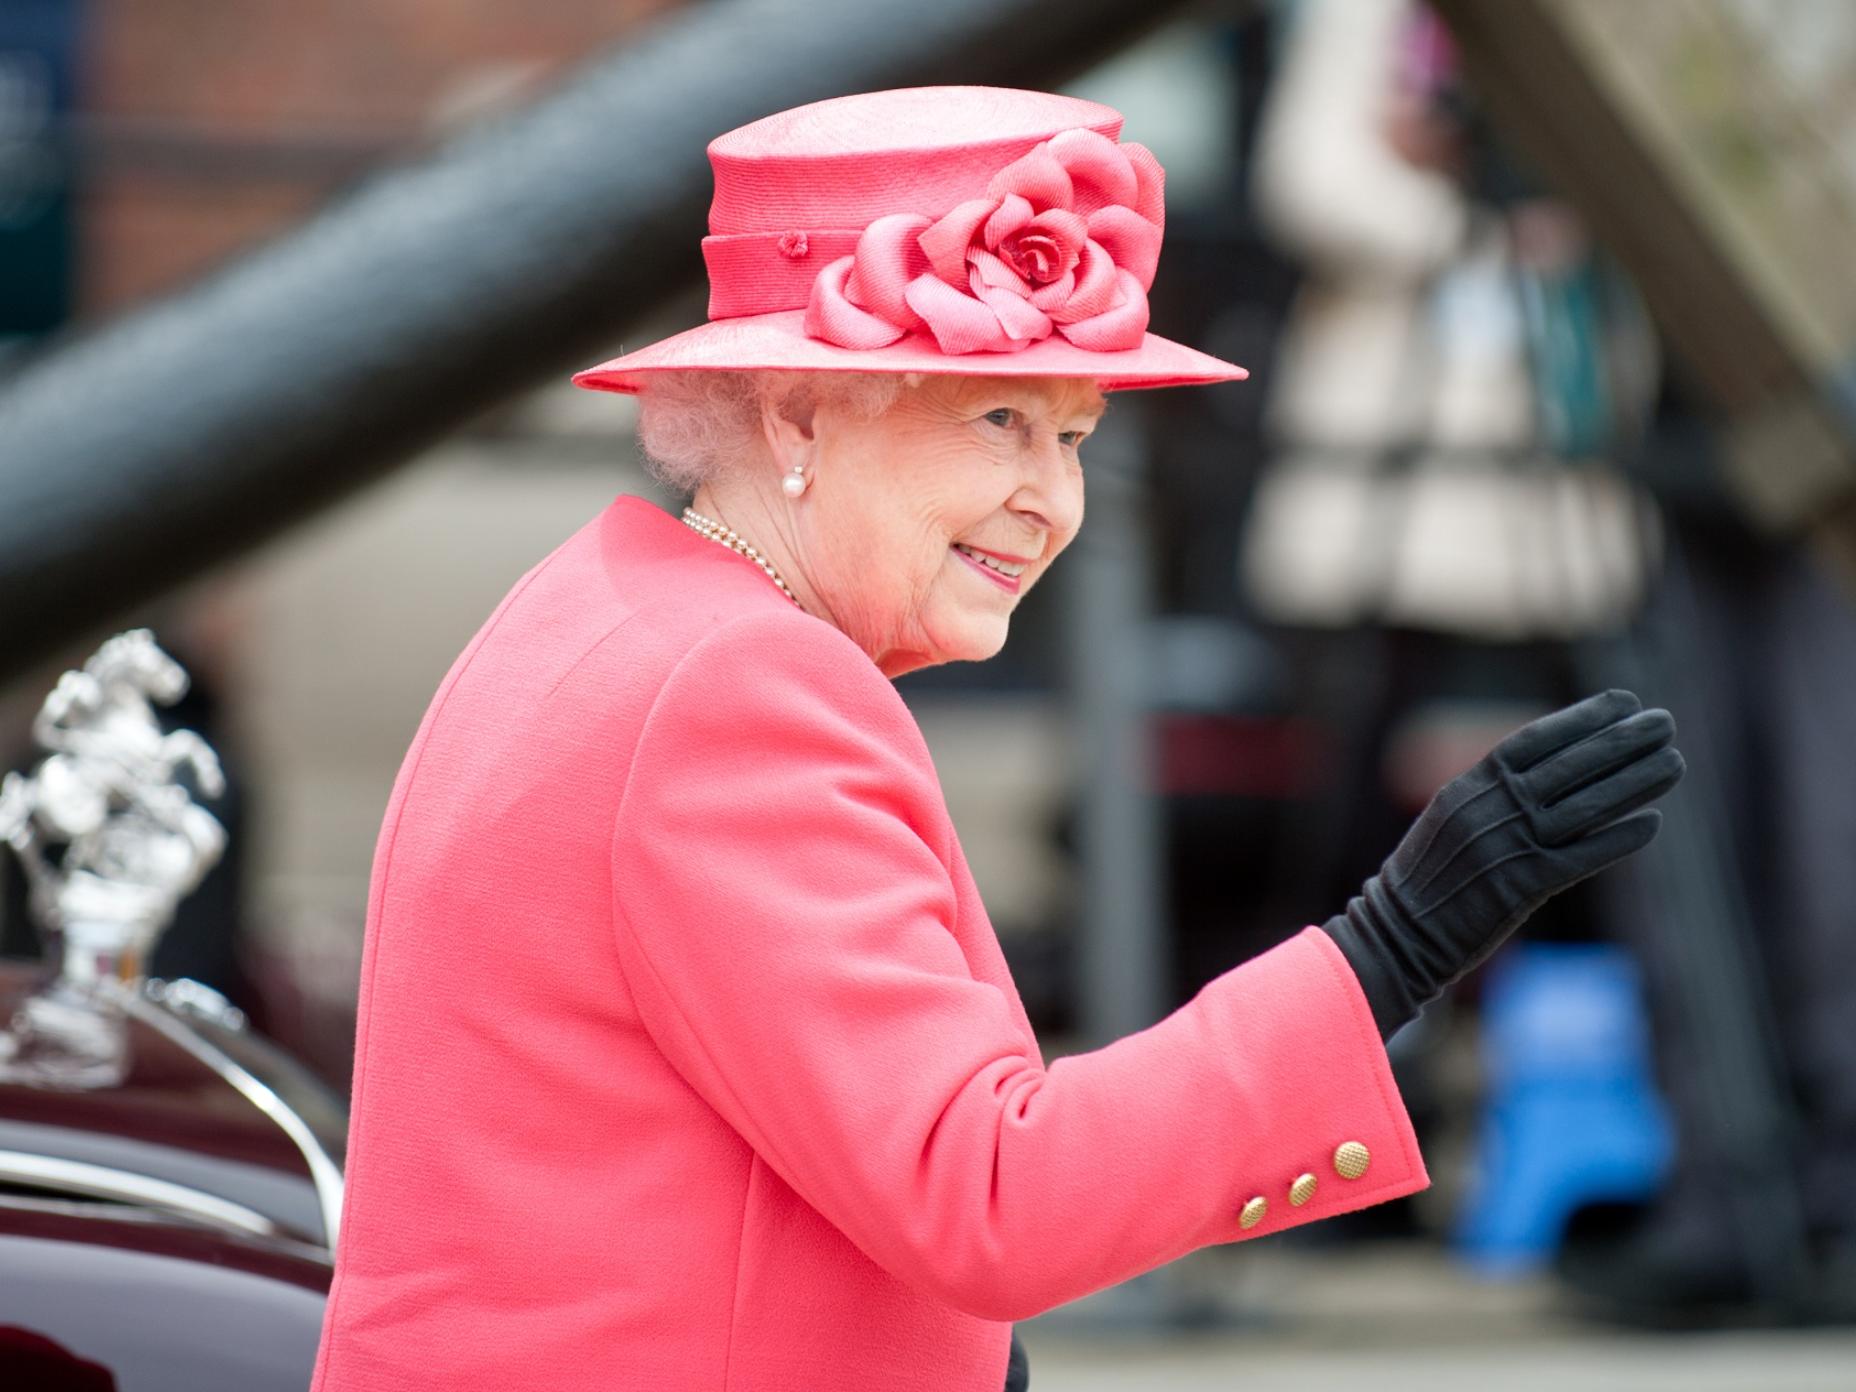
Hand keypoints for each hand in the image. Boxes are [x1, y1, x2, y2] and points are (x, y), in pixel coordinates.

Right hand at [1322, 689, 1684, 1037]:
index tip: (1624, 701)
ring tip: (1674, 763)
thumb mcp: (1449, 819)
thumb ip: (1492, 795)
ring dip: (1634, 783)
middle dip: (1621, 741)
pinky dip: (1618, 838)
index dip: (1582, 719)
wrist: (1397, 933)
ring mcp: (1507, 846)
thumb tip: (1545, 772)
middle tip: (1664, 722)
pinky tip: (1651, 822)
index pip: (1534, 740)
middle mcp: (1490, 809)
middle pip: (1569, 767)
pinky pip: (1581, 856)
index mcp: (1468, 786)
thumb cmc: (1425, 878)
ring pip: (1585, 807)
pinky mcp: (1522, 886)